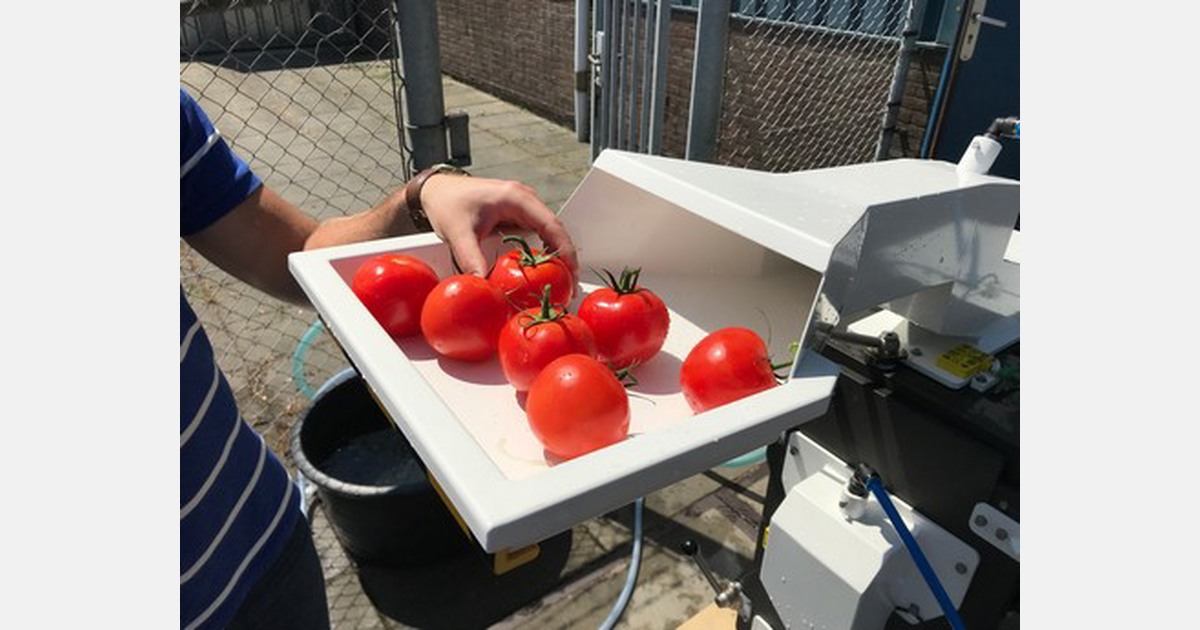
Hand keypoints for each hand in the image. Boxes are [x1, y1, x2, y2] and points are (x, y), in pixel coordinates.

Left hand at [419, 174, 577, 276]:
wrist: (434, 190)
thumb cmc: (446, 203)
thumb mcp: (458, 233)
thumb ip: (470, 258)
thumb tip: (483, 284)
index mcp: (516, 197)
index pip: (551, 224)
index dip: (565, 249)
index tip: (571, 271)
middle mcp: (524, 199)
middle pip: (554, 230)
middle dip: (564, 256)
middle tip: (569, 284)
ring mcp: (521, 206)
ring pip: (546, 232)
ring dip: (553, 255)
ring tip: (559, 280)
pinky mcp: (515, 214)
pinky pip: (535, 234)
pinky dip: (540, 251)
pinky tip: (539, 269)